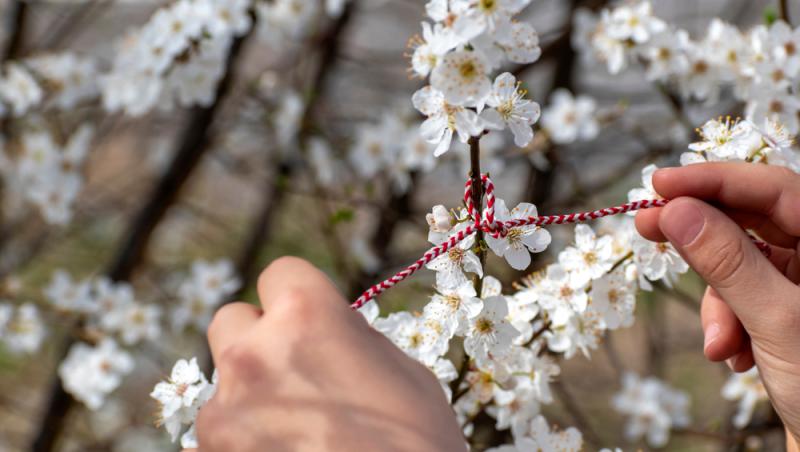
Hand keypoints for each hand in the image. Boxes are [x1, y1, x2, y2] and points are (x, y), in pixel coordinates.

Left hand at [185, 257, 465, 451]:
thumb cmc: (416, 444)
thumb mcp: (404, 372)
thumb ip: (353, 338)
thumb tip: (331, 331)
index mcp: (306, 314)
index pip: (280, 272)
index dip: (296, 296)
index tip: (308, 321)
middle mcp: (253, 351)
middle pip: (232, 321)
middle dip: (258, 339)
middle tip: (292, 373)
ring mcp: (224, 408)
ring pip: (224, 381)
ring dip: (249, 395)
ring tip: (295, 429)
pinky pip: (217, 432)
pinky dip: (242, 440)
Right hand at [635, 162, 799, 442]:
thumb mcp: (777, 322)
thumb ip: (727, 262)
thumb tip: (676, 211)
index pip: (772, 189)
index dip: (714, 180)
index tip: (659, 184)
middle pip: (749, 223)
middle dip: (700, 237)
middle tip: (646, 226)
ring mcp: (799, 286)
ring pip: (736, 268)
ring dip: (717, 305)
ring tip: (720, 346)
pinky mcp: (781, 311)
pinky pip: (738, 300)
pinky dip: (726, 326)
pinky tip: (735, 358)